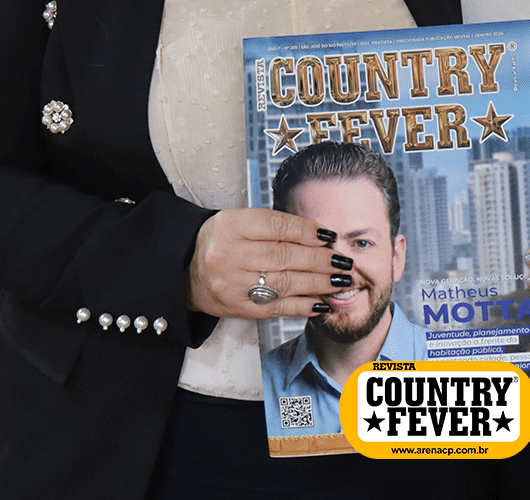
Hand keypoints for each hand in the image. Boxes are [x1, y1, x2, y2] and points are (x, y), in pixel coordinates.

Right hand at [188, 208, 350, 319]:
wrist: (187, 268)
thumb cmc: (224, 239)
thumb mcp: (243, 221)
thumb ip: (277, 226)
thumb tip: (321, 236)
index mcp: (233, 226)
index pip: (276, 226)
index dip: (306, 231)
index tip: (329, 235)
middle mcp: (231, 254)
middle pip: (283, 256)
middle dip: (319, 260)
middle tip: (343, 262)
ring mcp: (233, 284)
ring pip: (283, 283)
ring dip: (318, 284)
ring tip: (340, 281)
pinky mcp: (238, 308)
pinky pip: (275, 307)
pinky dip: (302, 306)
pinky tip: (322, 302)